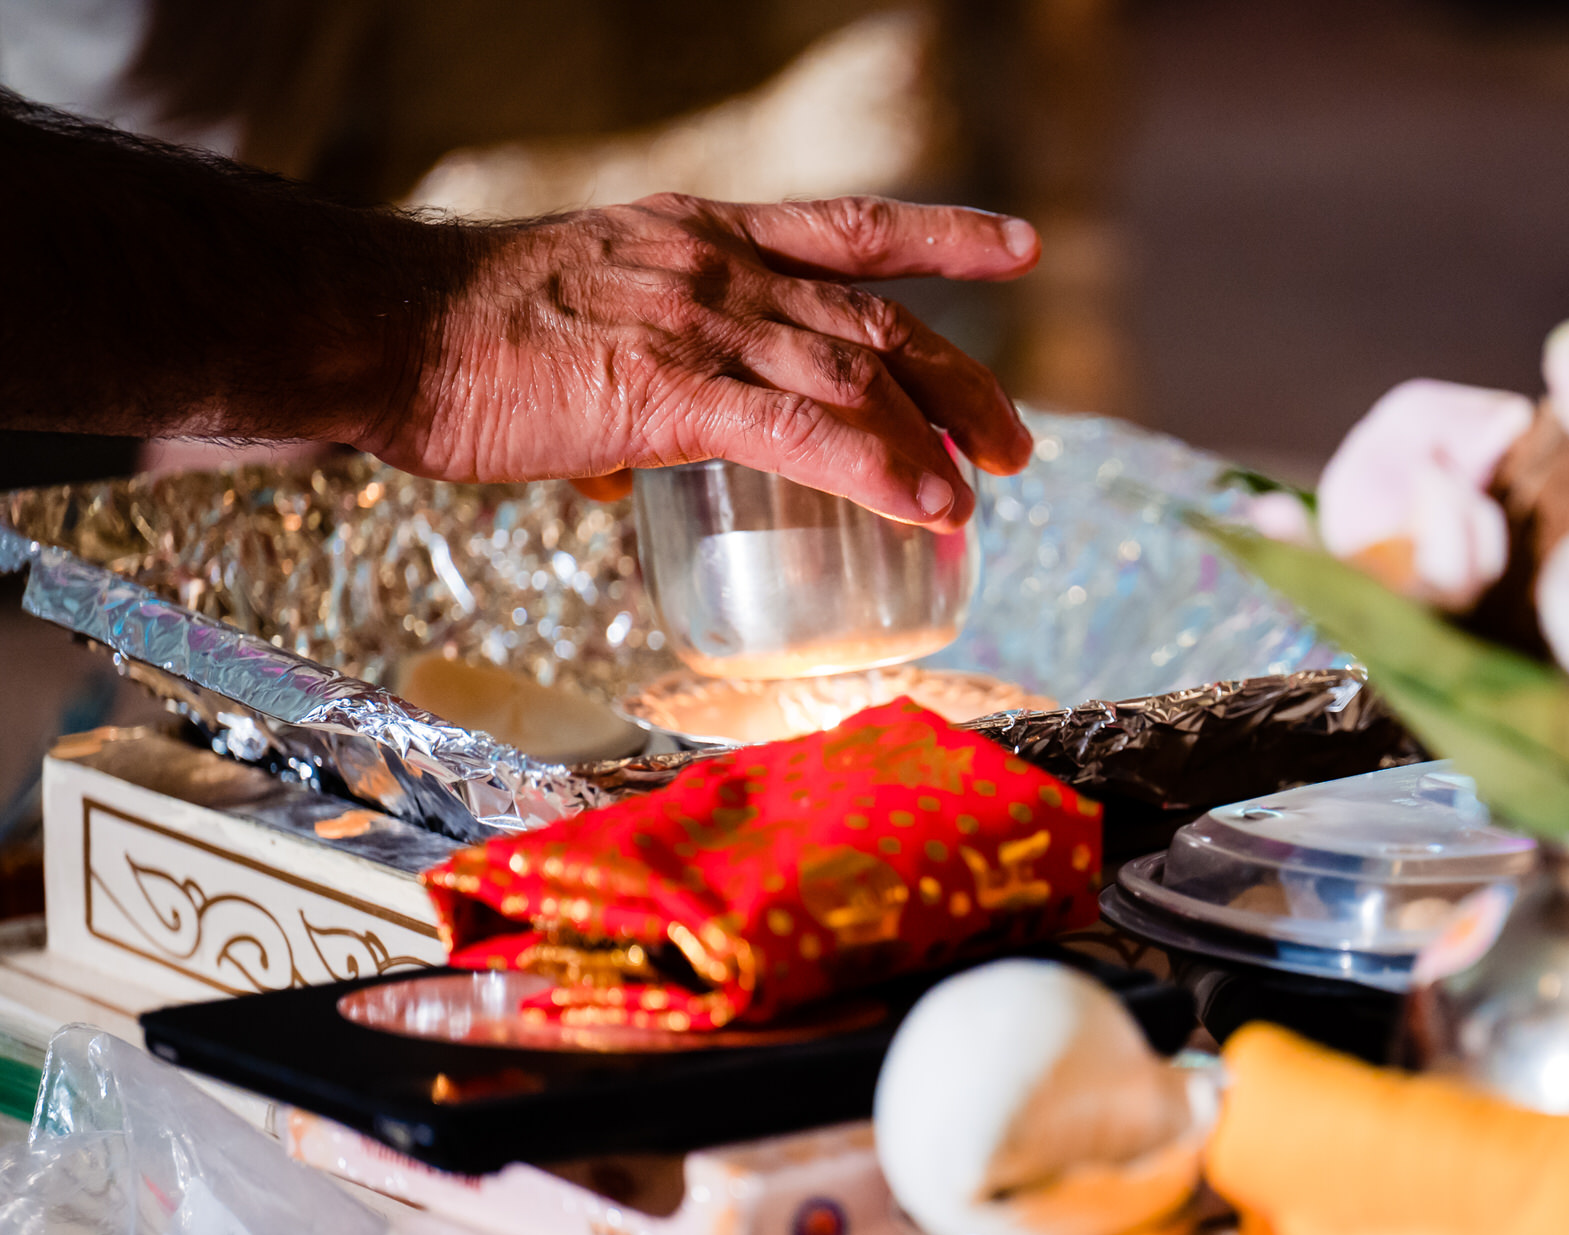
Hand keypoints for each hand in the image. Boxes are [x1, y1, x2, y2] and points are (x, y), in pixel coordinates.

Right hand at [364, 194, 1040, 529]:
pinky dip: (876, 468)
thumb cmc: (464, 342)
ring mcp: (697, 325)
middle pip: (877, 321)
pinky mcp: (668, 392)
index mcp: (700, 241)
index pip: (849, 229)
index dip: (943, 239)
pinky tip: (927, 503)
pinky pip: (799, 433)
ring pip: (852, 376)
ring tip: (984, 492)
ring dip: (932, 438)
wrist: (383, 327)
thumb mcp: (578, 334)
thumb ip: (632, 395)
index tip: (1016, 249)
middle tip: (1013, 442)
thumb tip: (641, 470)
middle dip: (959, 381)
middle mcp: (717, 270)